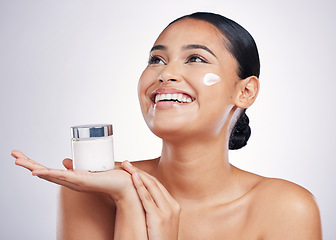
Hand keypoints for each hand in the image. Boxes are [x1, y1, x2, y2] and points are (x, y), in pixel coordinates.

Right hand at [11, 150, 134, 201]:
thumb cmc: (112, 178)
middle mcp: (71, 181)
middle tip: (14, 154)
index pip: (49, 171)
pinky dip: (49, 173)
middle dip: (28, 164)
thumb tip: (65, 160)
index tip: (22, 157)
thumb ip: (78, 165)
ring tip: (18, 159)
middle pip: (44, 173)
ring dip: (33, 166)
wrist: (127, 185)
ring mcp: (75, 181)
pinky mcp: (82, 180)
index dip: (34, 165)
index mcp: (72, 178)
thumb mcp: (91, 168)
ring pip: (49, 174)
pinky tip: (36, 171)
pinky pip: (63, 176)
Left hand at [122, 161, 180, 239]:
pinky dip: (140, 186)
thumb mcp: (159, 223)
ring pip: (151, 187)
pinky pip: (147, 198)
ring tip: (127, 167)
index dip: (144, 176)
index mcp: (173, 206)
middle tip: (127, 164)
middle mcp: (172, 206)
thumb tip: (142, 201)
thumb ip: (153, 210)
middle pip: (154, 183)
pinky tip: (133, 178)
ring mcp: (167, 211)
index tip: (132, 169)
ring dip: (137, 174)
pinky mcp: (159, 218)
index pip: (157, 185)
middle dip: (139, 171)